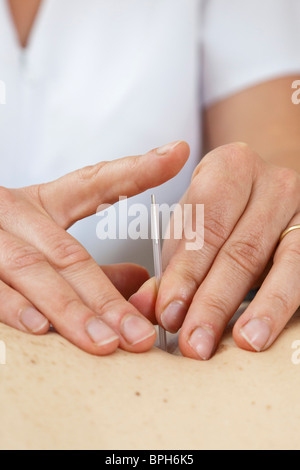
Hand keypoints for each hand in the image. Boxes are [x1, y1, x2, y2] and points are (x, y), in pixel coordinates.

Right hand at [0, 141, 188, 354]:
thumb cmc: (0, 238)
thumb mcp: (42, 239)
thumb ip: (93, 265)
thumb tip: (144, 282)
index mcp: (39, 204)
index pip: (94, 183)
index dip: (136, 171)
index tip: (177, 153)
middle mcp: (12, 215)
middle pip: (67, 254)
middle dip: (106, 296)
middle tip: (142, 333)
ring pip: (30, 274)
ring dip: (68, 310)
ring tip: (105, 342)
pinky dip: (12, 308)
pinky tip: (38, 329)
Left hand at [130, 142, 299, 358]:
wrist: (265, 197)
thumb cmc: (220, 215)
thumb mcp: (190, 229)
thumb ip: (169, 267)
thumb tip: (146, 307)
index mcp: (231, 167)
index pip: (206, 222)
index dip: (187, 272)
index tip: (168, 313)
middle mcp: (274, 183)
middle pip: (242, 248)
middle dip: (215, 301)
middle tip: (195, 343)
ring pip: (288, 263)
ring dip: (263, 307)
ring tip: (244, 343)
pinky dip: (286, 304)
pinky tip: (272, 331)